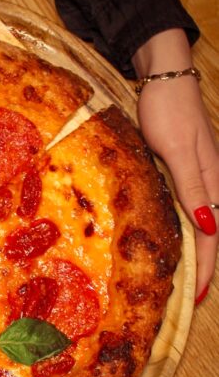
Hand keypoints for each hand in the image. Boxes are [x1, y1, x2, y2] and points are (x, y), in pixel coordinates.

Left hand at [133, 30, 218, 301]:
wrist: (164, 80)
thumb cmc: (170, 111)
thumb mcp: (179, 150)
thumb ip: (193, 187)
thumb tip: (209, 226)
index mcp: (212, 182)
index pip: (212, 235)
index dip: (204, 267)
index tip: (196, 296)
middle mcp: (208, 183)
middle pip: (209, 234)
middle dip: (202, 267)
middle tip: (189, 296)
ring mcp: (195, 177)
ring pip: (200, 223)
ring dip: (194, 252)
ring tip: (184, 277)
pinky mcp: (181, 170)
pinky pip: (186, 208)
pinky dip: (183, 230)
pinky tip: (174, 238)